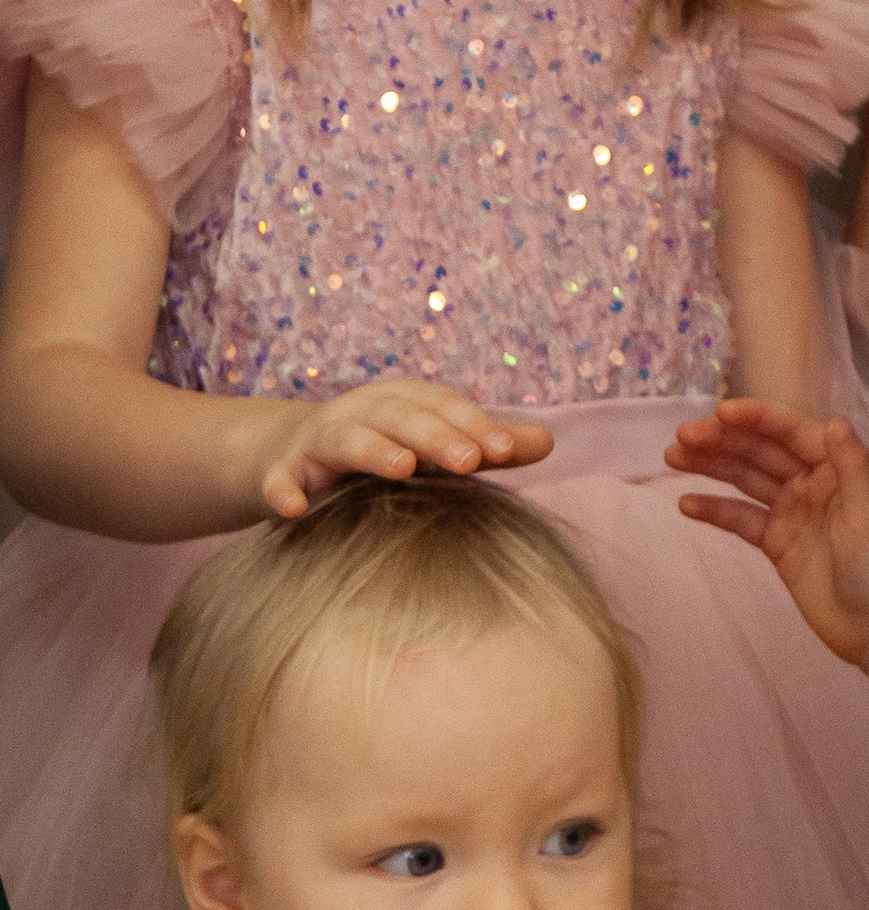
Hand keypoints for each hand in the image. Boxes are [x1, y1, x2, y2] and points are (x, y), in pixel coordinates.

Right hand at [260, 383, 550, 520]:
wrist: (287, 454)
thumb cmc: (378, 449)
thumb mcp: (428, 442)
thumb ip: (484, 444)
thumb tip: (549, 442)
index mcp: (404, 401)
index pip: (445, 408)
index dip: (476, 425)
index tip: (510, 451)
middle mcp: (363, 412)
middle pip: (402, 416)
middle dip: (437, 436)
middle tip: (471, 461)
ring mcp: (319, 440)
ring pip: (346, 437)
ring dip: (373, 448)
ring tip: (401, 468)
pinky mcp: (280, 470)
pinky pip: (279, 477)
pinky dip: (284, 488)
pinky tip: (294, 507)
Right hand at [669, 398, 868, 665]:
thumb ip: (854, 467)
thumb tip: (835, 420)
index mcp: (836, 467)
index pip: (791, 433)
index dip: (756, 418)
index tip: (719, 412)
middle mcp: (812, 482)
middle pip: (761, 452)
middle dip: (722, 440)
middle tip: (681, 436)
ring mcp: (792, 512)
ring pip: (746, 480)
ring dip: (711, 466)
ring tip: (672, 456)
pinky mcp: (777, 544)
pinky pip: (741, 520)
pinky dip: (715, 510)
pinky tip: (686, 503)